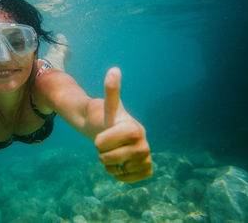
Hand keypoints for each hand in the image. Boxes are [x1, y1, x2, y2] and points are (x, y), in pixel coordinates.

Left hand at [95, 67, 151, 182]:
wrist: (115, 135)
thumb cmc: (109, 120)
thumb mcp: (108, 106)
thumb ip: (112, 91)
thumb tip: (114, 70)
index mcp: (134, 128)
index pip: (110, 139)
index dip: (102, 141)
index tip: (101, 137)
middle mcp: (144, 142)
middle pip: (112, 158)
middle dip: (103, 154)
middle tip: (106, 146)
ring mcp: (146, 157)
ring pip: (119, 170)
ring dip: (109, 165)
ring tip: (113, 154)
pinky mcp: (147, 169)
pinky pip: (129, 179)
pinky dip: (120, 175)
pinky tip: (120, 165)